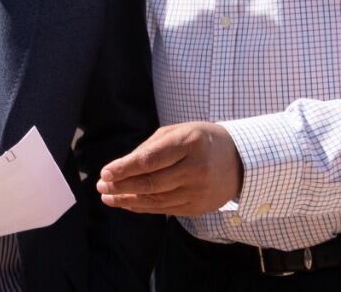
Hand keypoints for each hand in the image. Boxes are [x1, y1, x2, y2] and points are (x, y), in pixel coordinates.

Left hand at [95, 121, 242, 215]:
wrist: (240, 161)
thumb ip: (151, 147)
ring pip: (155, 200)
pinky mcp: (198, 207)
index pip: (151, 159)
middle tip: (101, 186)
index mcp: (191, 143)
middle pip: (151, 182)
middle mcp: (196, 169)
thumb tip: (122, 166)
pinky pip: (164, 209)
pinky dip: (143, 207)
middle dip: (122, 186)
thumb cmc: (202, 140)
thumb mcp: (180, 131)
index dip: (125, 168)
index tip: (105, 172)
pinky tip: (127, 203)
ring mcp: (198, 191)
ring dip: (127, 199)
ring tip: (108, 197)